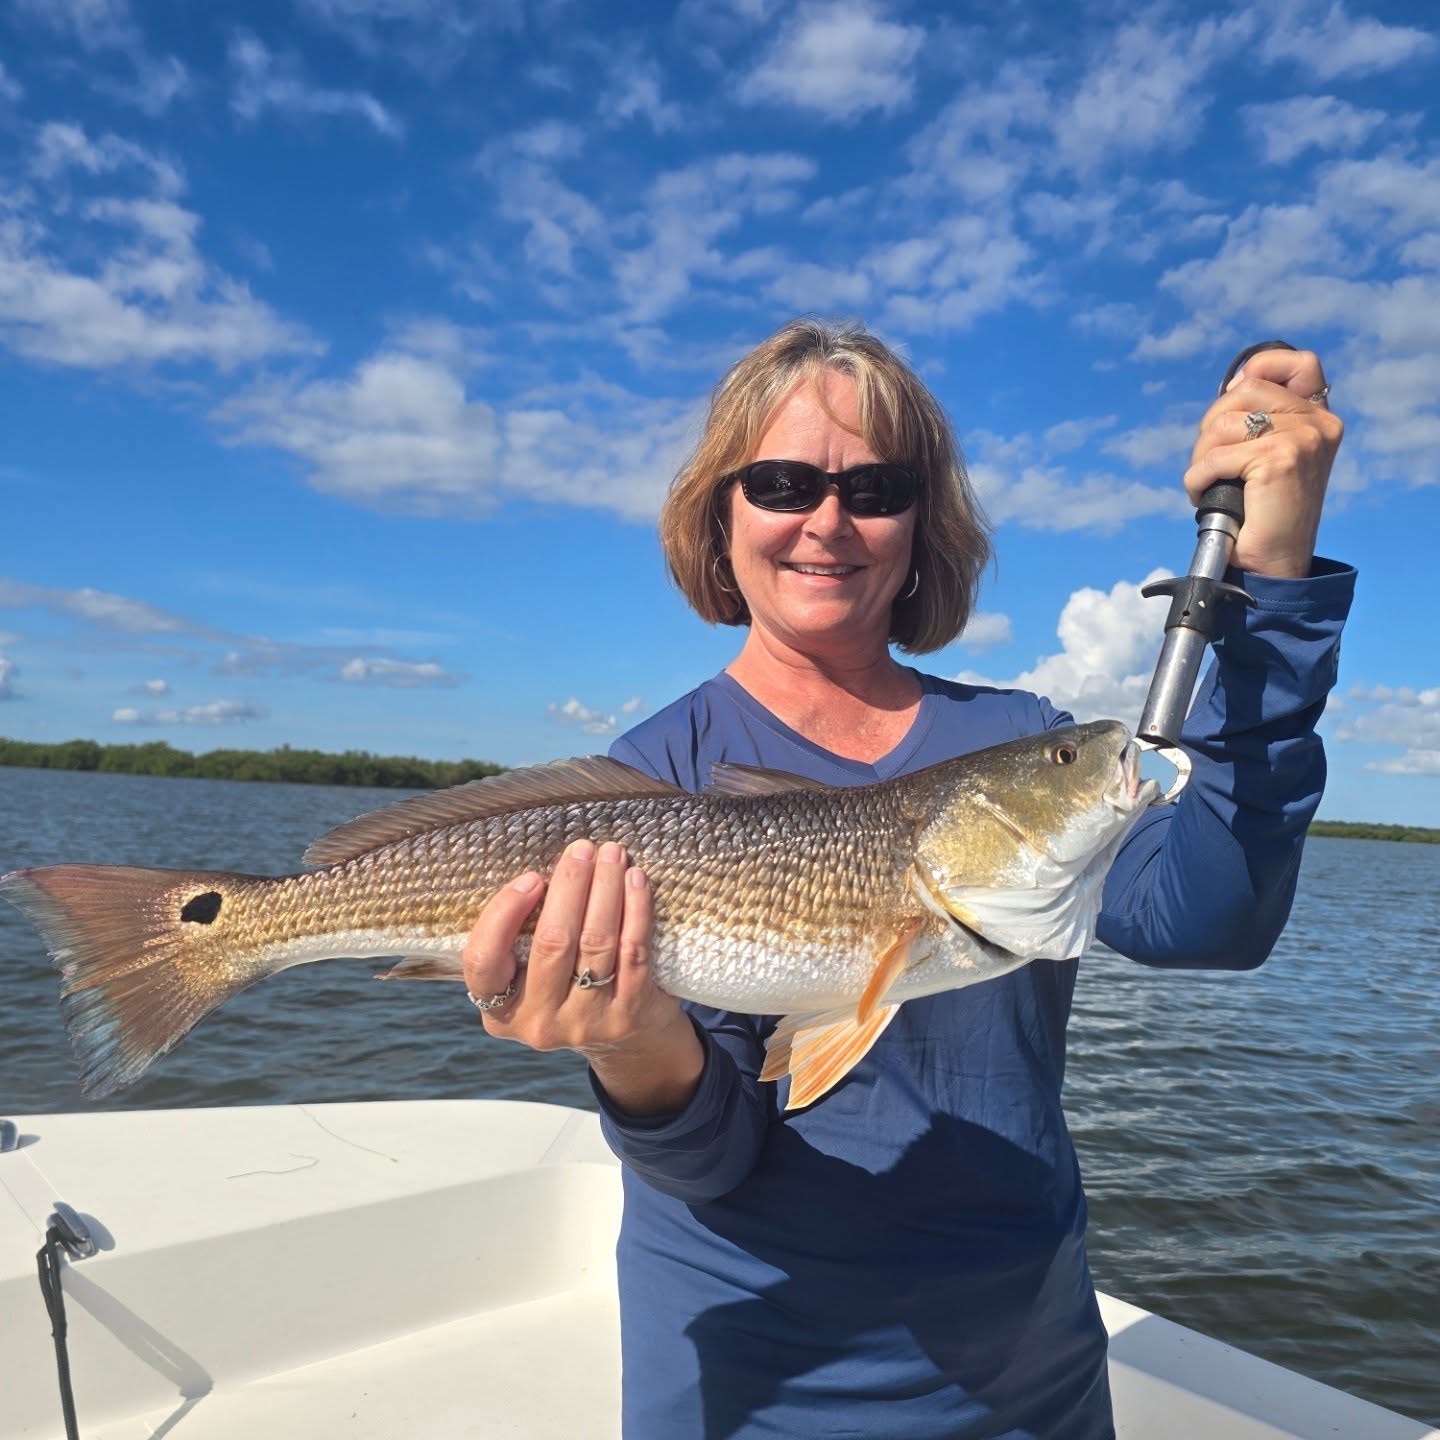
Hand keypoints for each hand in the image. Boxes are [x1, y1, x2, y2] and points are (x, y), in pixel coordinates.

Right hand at [462, 839, 702, 1113]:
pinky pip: (634, 951)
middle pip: (552, 942)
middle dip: (569, 886)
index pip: (483, 960)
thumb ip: (523, 935)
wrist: (625, 1041)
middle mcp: (539, 1024)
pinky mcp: (628, 1015)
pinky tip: (636, 880)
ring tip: (612, 854)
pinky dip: (636, 909)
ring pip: (597, 942)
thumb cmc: (566, 986)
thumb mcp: (529, 975)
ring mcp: (586, 1024)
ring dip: (606, 889)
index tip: (531, 877)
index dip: (504, 913)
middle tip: (582, 850)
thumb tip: (548, 867)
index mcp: (499, 1013)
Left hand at [1183, 347, 1343, 578]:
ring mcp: (1302, 438)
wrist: (1276, 565)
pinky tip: (1202, 497)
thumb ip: (1265, 419)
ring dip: (1201, 456)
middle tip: (1210, 460)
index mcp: (1320, 419)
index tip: (1232, 399)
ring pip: (1224, 422)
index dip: (1259, 369)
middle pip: (1246, 389)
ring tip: (1207, 482)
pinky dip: (1195, 479)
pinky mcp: (1279, 458)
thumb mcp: (1272, 456)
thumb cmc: (1265, 514)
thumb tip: (1232, 385)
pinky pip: (1214, 456)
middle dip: (1212, 423)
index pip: (1299, 363)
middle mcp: (1318, 424)